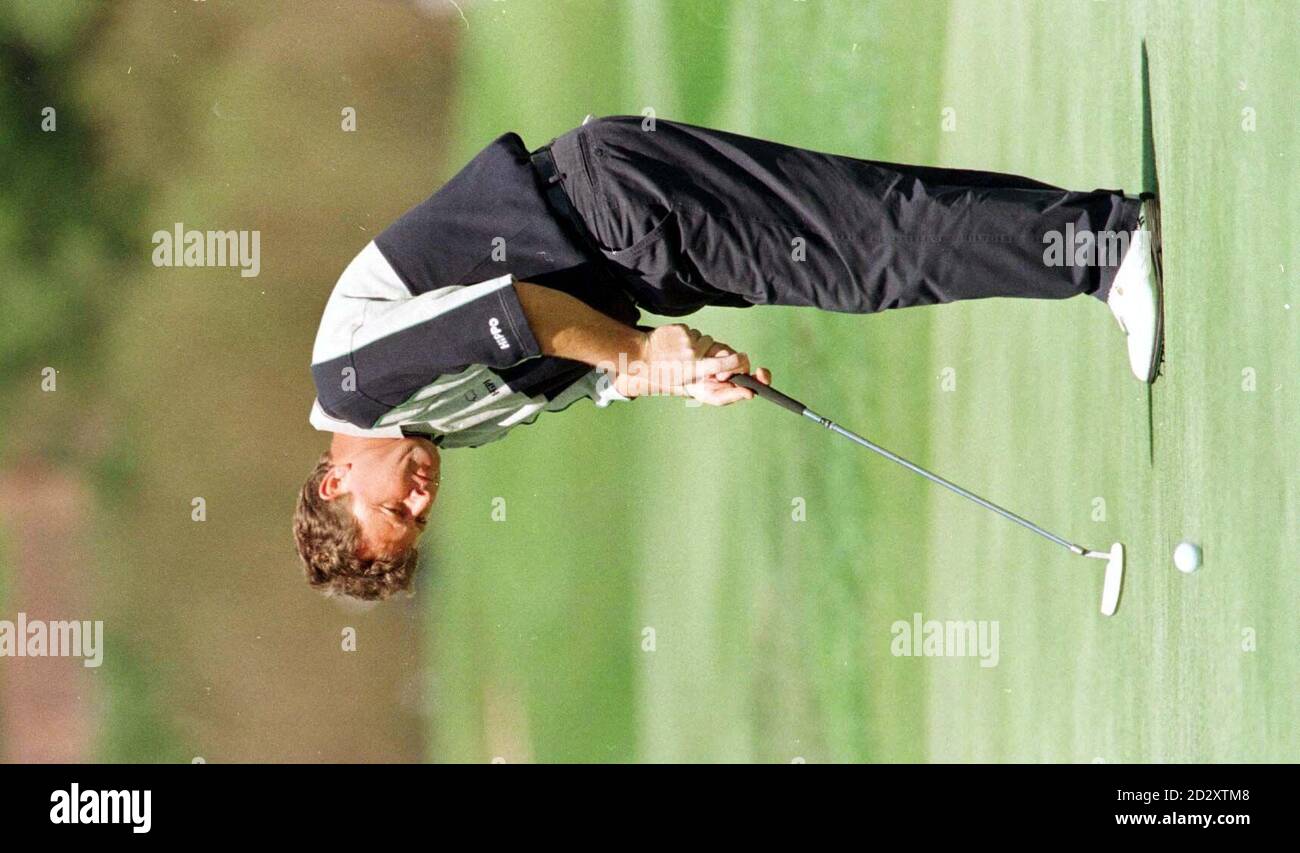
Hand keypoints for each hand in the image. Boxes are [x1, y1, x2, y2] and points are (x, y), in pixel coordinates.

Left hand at [612, 324, 744, 397]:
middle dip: (713, 353)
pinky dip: (688, 338)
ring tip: (684, 353)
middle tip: (700, 360)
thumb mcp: (686, 384)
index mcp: (694, 369)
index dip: (738, 362)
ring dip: (700, 345)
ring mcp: (686, 338)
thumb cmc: (663, 374)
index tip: (742, 360)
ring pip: (705, 339)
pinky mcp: (681, 328)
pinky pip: (693, 332)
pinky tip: (676, 345)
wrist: (640, 355)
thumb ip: (710, 382)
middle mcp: (692, 353)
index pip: (724, 364)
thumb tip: (737, 383)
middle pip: (717, 348)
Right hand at [685, 344, 772, 405]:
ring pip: (731, 353)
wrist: (681, 376)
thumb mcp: (715, 397)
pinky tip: (702, 359)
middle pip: (744, 362)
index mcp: (740, 381)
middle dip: (734, 367)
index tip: (761, 373)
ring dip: (719, 362)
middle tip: (720, 377)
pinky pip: (718, 347)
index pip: (759, 378)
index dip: (763, 376)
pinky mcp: (717, 346)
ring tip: (707, 371)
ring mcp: (727, 355)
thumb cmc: (701, 390)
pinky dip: (710, 353)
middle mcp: (737, 367)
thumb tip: (750, 394)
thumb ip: (732, 396)